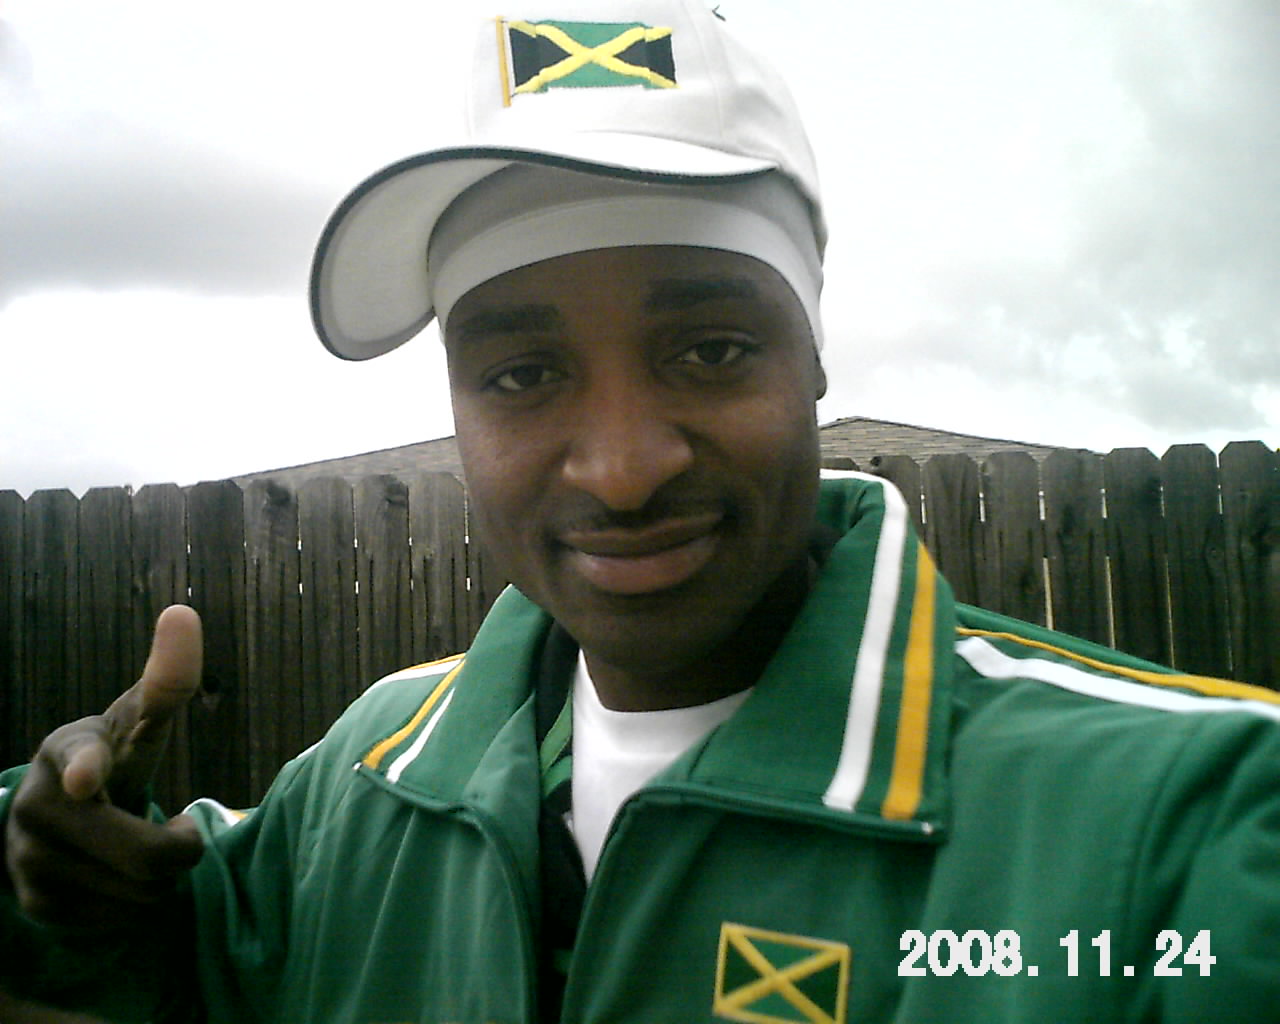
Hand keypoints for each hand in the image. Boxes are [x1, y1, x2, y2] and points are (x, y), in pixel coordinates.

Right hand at [5, 605, 206, 929]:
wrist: (51, 820)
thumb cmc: (110, 759)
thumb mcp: (137, 722)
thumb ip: (166, 680)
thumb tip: (182, 613)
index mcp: (69, 749)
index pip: (82, 758)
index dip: (87, 769)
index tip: (86, 781)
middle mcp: (40, 806)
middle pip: (147, 858)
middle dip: (181, 850)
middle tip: (181, 830)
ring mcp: (31, 861)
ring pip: (143, 896)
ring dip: (162, 881)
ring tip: (142, 851)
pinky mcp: (38, 908)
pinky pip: (124, 921)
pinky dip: (138, 905)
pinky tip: (119, 879)